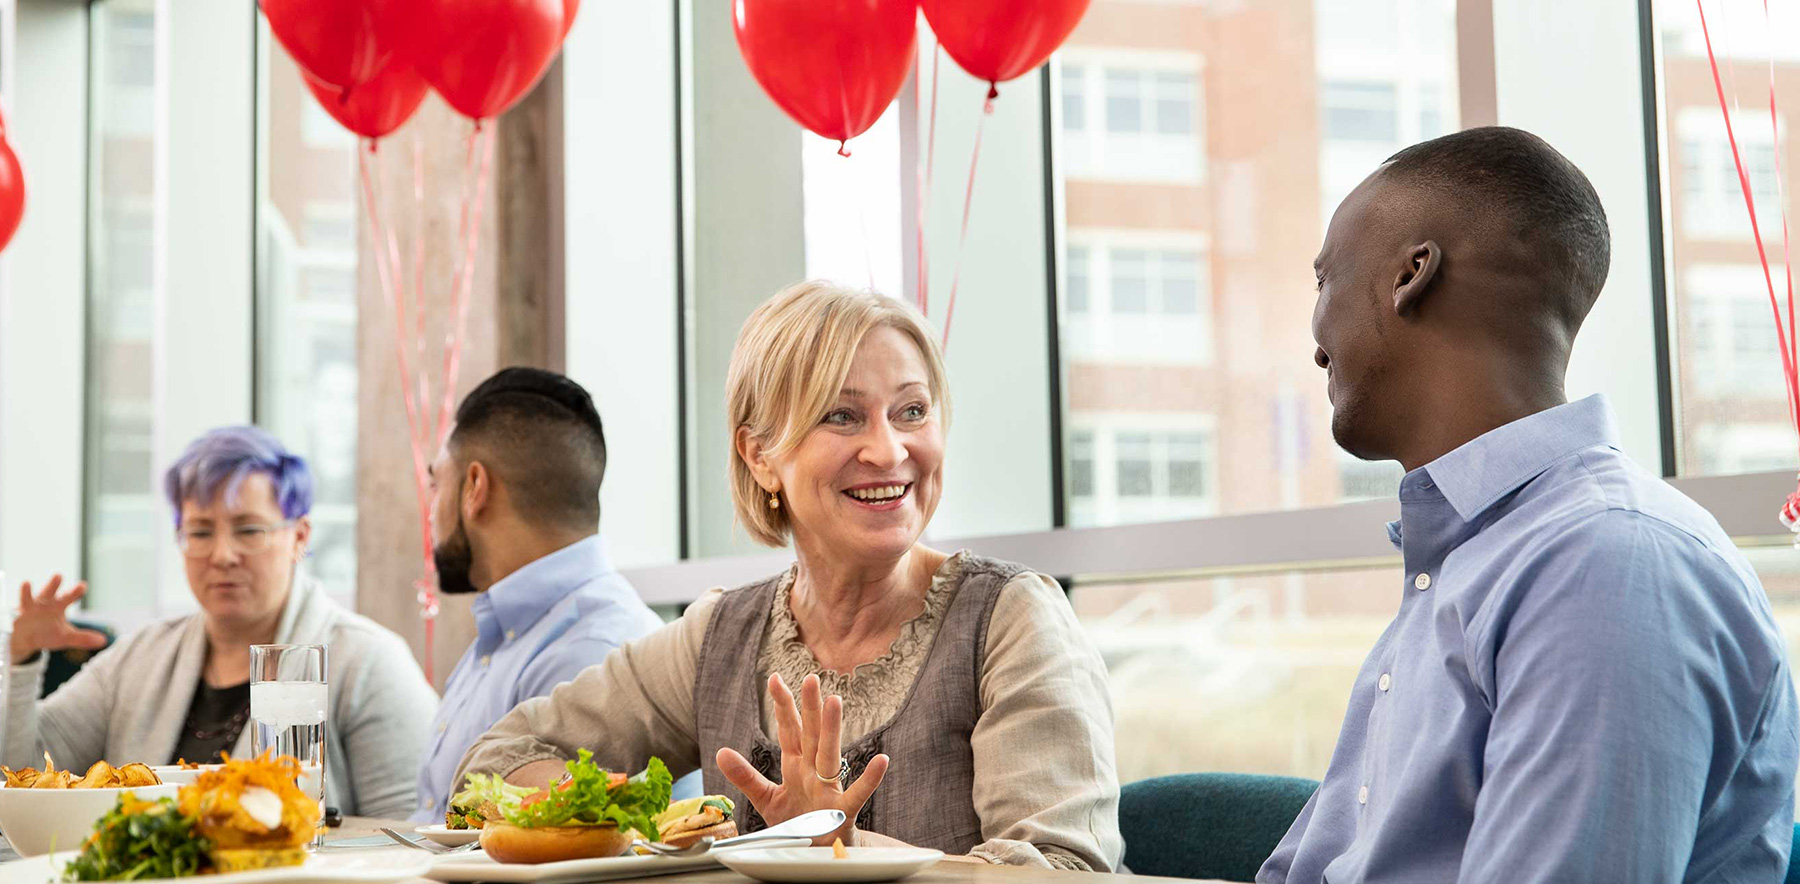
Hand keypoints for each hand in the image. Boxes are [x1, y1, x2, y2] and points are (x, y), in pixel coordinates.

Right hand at [11, 576, 107, 665]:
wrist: (26, 640)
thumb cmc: (47, 633)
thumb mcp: (65, 637)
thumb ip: (83, 638)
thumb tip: (104, 641)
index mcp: (58, 606)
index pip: (69, 596)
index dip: (75, 591)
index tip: (82, 586)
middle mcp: (44, 603)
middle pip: (50, 591)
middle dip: (53, 584)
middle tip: (58, 576)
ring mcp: (28, 608)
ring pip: (28, 597)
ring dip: (26, 591)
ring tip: (26, 583)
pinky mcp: (15, 617)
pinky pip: (12, 611)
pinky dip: (11, 610)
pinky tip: (10, 608)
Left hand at [717, 673, 887, 845]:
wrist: (820, 853)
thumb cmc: (799, 822)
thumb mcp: (766, 799)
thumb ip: (745, 776)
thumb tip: (720, 752)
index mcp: (796, 765)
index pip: (788, 730)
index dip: (782, 706)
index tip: (775, 679)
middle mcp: (813, 771)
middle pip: (810, 735)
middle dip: (809, 707)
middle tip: (810, 677)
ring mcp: (829, 789)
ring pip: (830, 754)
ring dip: (832, 729)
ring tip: (835, 701)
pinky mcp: (842, 812)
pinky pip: (856, 794)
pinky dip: (869, 779)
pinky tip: (880, 761)